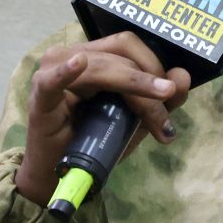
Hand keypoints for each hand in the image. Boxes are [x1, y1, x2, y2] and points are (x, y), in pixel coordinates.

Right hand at [14, 32, 191, 205]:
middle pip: (121, 52)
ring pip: (101, 68)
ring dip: (134, 89)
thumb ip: (161, 100)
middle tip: (164, 110)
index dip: (155, 67)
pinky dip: (66, 71)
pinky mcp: (40, 97)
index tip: (172, 97)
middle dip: (148, 81)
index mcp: (97, 56)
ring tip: (151, 117)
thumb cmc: (96, 142)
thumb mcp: (136, 120)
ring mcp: (53, 72)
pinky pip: (53, 80)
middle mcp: (74, 55)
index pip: (130, 46)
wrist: (62, 175)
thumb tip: (183, 76)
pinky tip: (79, 63)